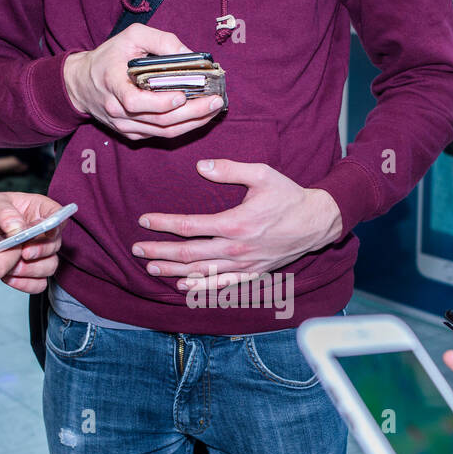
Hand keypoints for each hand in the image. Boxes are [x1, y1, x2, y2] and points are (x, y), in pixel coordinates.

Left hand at [0, 192, 65, 293]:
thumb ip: (5, 213)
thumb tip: (18, 228)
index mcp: (40, 210)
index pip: (58, 215)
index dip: (55, 225)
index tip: (43, 233)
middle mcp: (43, 232)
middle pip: (56, 244)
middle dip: (40, 252)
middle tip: (23, 253)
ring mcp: (39, 253)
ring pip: (50, 266)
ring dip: (31, 270)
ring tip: (10, 267)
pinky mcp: (30, 270)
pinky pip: (38, 283)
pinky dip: (26, 284)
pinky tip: (9, 277)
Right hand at [63, 24, 224, 140]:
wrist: (81, 83)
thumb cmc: (108, 57)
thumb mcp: (131, 36)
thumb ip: (160, 41)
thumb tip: (189, 54)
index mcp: (114, 85)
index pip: (136, 102)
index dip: (161, 103)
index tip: (183, 95)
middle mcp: (118, 111)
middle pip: (159, 121)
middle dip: (192, 113)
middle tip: (215, 101)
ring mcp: (124, 126)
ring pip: (163, 132)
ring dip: (192, 123)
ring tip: (213, 110)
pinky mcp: (131, 134)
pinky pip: (160, 135)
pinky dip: (182, 127)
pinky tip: (198, 117)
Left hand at [133, 159, 342, 287]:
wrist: (316, 222)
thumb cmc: (288, 196)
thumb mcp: (262, 174)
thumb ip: (230, 170)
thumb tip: (200, 167)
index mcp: (235, 224)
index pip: (189, 227)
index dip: (163, 224)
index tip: (144, 221)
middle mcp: (236, 249)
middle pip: (188, 255)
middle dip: (159, 252)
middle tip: (136, 250)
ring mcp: (244, 265)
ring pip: (201, 273)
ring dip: (173, 272)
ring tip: (151, 268)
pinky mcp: (252, 274)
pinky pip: (221, 284)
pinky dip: (200, 287)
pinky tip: (183, 285)